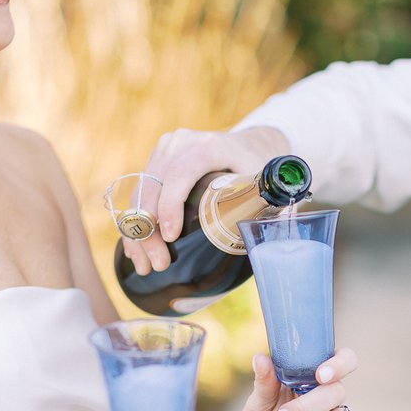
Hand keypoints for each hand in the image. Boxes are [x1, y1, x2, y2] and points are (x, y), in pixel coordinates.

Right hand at [122, 125, 288, 276]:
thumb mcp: (265, 178)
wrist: (248, 144)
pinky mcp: (156, 160)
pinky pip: (139, 193)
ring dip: (138, 233)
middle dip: (150, 231)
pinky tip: (137, 251)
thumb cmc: (257, 166)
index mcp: (207, 146)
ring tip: (147, 267)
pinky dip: (136, 224)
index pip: (180, 174)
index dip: (170, 206)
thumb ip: (269, 201)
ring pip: (140, 193)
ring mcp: (164, 150)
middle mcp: (180, 144)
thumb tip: (274, 232)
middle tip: (158, 265)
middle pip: (153, 187)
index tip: (171, 238)